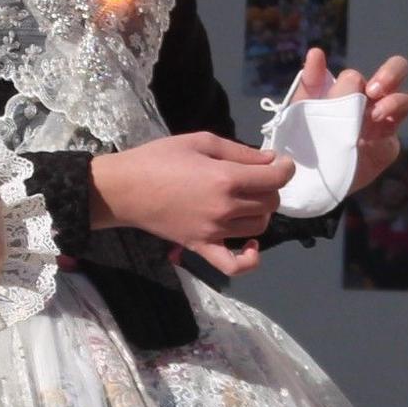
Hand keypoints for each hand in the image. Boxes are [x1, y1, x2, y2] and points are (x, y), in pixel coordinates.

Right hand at [92, 131, 295, 277]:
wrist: (123, 189)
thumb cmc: (157, 159)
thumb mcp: (200, 141)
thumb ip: (239, 151)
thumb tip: (270, 160)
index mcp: (226, 178)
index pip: (276, 178)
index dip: (284, 168)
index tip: (278, 163)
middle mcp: (225, 208)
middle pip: (270, 202)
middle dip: (269, 188)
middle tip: (253, 179)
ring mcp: (214, 231)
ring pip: (259, 226)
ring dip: (259, 213)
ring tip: (244, 202)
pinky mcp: (200, 246)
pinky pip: (233, 265)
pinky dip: (249, 260)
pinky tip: (251, 246)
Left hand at [291, 46, 407, 193]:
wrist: (303, 177)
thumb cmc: (303, 138)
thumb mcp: (300, 110)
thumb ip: (309, 83)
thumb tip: (316, 52)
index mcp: (348, 92)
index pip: (358, 77)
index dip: (352, 78)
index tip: (344, 84)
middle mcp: (369, 102)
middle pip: (397, 73)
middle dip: (391, 73)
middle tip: (374, 89)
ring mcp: (381, 123)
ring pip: (405, 99)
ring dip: (394, 100)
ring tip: (375, 114)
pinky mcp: (386, 146)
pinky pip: (396, 133)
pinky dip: (387, 131)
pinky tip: (370, 136)